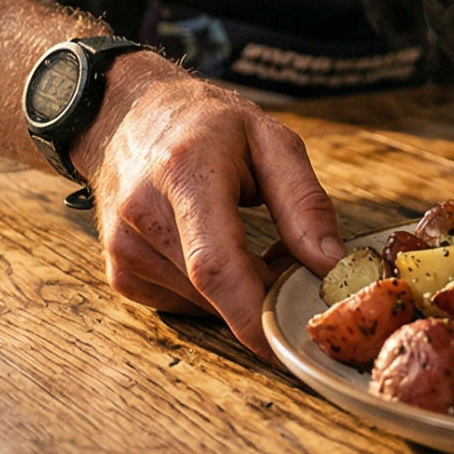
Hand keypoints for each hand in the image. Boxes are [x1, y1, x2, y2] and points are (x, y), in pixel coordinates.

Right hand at [70, 53, 344, 354]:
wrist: (127, 115)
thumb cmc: (204, 123)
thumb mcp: (270, 140)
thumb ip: (304, 203)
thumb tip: (331, 266)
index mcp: (183, 172)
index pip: (216, 265)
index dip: (255, 314)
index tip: (292, 339)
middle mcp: (143, 214)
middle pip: (214, 292)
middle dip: (263, 297)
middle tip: (290, 267)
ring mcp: (124, 248)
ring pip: (203, 304)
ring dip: (239, 294)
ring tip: (248, 243)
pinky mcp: (121, 273)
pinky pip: (183, 303)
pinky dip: (212, 293)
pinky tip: (214, 251)